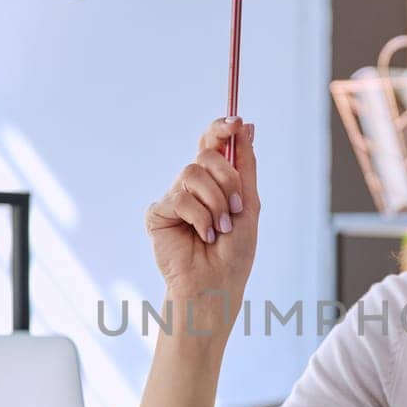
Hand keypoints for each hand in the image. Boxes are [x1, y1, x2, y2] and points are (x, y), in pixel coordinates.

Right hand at [145, 117, 258, 310]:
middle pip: (206, 154)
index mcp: (214, 181)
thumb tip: (247, 125)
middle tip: (236, 206)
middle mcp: (193, 186)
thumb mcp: (249, 204)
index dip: (221, 128)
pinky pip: (180, 198)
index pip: (212, 143)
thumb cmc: (234, 252)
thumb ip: (245, 165)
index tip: (236, 122)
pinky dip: (199, 217)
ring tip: (220, 227)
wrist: (217, 284)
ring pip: (192, 172)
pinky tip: (202, 235)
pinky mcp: (158, 213)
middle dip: (228, 178)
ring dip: (215, 201)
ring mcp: (174, 198)